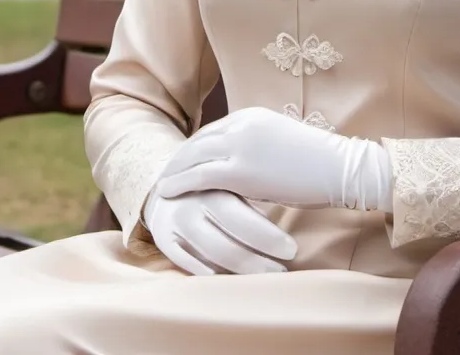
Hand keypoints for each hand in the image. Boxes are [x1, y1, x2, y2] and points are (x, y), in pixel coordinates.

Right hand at [143, 187, 296, 275]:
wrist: (168, 181)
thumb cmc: (214, 183)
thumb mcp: (231, 180)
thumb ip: (252, 190)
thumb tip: (295, 200)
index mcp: (212, 184)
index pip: (241, 216)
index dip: (267, 236)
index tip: (292, 250)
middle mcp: (192, 205)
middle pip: (226, 241)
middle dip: (257, 260)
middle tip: (284, 270)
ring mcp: (176, 223)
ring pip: (210, 256)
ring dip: (242, 271)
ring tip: (269, 274)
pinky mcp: (164, 239)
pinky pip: (187, 264)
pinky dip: (209, 272)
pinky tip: (231, 278)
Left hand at [156, 107, 391, 211]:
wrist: (338, 167)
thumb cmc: (317, 161)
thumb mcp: (282, 141)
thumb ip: (259, 145)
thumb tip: (246, 163)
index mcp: (252, 114)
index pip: (212, 130)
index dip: (195, 147)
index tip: (183, 161)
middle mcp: (242, 124)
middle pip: (198, 140)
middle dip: (179, 157)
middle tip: (165, 172)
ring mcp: (239, 145)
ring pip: (193, 156)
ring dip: (173, 170)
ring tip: (160, 184)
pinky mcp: (240, 170)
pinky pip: (199, 176)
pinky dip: (178, 183)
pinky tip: (165, 192)